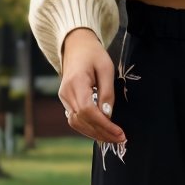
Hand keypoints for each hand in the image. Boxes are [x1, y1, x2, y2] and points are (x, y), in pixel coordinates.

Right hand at [59, 28, 126, 143]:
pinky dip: (88, 128)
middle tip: (121, 139)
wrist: (76, 46)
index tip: (119, 132)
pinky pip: (75, 119)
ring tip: (113, 138)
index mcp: (76, 82)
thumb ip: (107, 92)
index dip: (104, 124)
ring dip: (95, 133)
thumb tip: (108, 115)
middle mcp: (65, 92)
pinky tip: (102, 132)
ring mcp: (63, 97)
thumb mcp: (106, 68)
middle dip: (102, 133)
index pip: (87, 110)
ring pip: (76, 123)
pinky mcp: (66, 100)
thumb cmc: (94, 54)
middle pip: (82, 120)